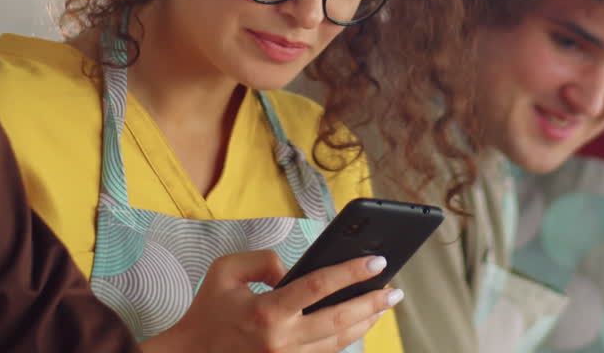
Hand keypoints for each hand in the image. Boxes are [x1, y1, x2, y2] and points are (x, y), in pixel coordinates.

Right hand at [141, 249, 402, 352]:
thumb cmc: (209, 310)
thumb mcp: (226, 270)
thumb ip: (263, 259)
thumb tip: (295, 269)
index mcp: (266, 311)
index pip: (318, 286)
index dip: (351, 272)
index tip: (376, 261)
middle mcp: (281, 340)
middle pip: (340, 321)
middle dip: (372, 302)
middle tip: (394, 289)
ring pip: (339, 342)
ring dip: (366, 322)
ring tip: (384, 303)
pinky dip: (348, 338)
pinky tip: (361, 323)